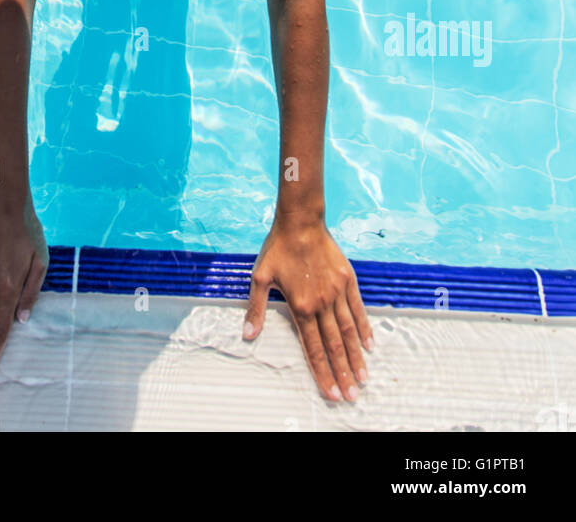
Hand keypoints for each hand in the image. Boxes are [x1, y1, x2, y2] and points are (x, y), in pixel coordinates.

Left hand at [243, 217, 372, 401]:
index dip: (323, 373)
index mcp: (301, 307)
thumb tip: (248, 335)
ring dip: (356, 357)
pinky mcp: (348, 280)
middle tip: (352, 395)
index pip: (314, 348)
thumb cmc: (278, 249)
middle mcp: (322, 303)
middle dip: (344, 374)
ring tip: (364, 378)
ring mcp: (337, 292)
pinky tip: (370, 344)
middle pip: (334, 346)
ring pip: (349, 331)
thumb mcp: (260, 277)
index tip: (331, 393)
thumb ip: (256, 309)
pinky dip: (364, 328)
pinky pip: (358, 309)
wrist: (300, 222)